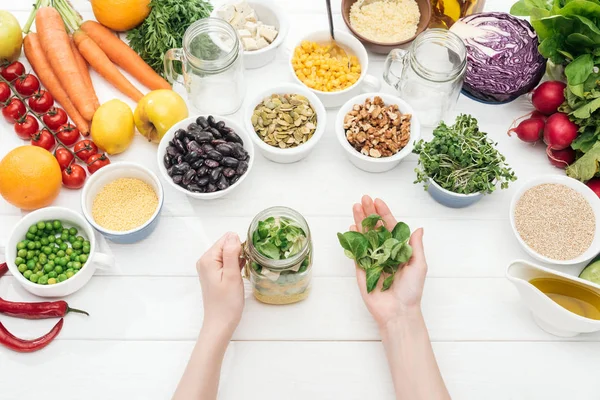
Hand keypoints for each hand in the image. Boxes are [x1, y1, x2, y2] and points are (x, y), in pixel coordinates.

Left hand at [196, 232, 244, 338]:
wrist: (220, 323)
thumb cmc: (227, 303)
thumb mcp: (231, 276)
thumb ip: (231, 254)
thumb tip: (233, 235)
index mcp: (208, 259)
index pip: (226, 239)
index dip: (239, 247)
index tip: (246, 260)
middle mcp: (205, 261)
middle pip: (226, 245)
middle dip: (239, 252)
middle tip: (244, 269)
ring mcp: (209, 268)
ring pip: (228, 253)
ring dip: (238, 260)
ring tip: (241, 273)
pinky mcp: (214, 274)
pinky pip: (226, 262)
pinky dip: (235, 265)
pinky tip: (239, 275)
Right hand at [351, 195, 426, 329]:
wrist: (397, 312)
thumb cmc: (412, 291)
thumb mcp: (419, 266)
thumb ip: (415, 246)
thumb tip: (419, 228)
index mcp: (398, 250)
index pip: (390, 227)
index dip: (384, 214)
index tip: (378, 202)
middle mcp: (384, 252)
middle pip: (375, 228)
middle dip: (369, 213)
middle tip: (363, 199)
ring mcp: (372, 259)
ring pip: (364, 236)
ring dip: (360, 221)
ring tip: (355, 207)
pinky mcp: (361, 269)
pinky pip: (356, 251)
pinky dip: (353, 239)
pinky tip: (352, 227)